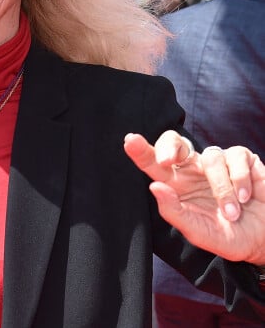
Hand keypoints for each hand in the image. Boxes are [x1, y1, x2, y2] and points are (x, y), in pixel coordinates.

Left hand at [124, 131, 264, 264]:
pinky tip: (247, 197)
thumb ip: (174, 212)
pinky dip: (240, 181)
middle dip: (169, 146)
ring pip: (210, 157)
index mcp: (176, 184)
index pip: (154, 163)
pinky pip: (236, 158)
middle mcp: (193, 169)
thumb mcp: (199, 232)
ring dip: (221, 188)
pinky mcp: (242, 159)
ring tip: (232, 212)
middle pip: (175, 142)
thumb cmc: (228, 236)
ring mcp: (217, 162)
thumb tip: (154, 187)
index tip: (130, 140)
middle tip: (166, 161)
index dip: (141, 150)